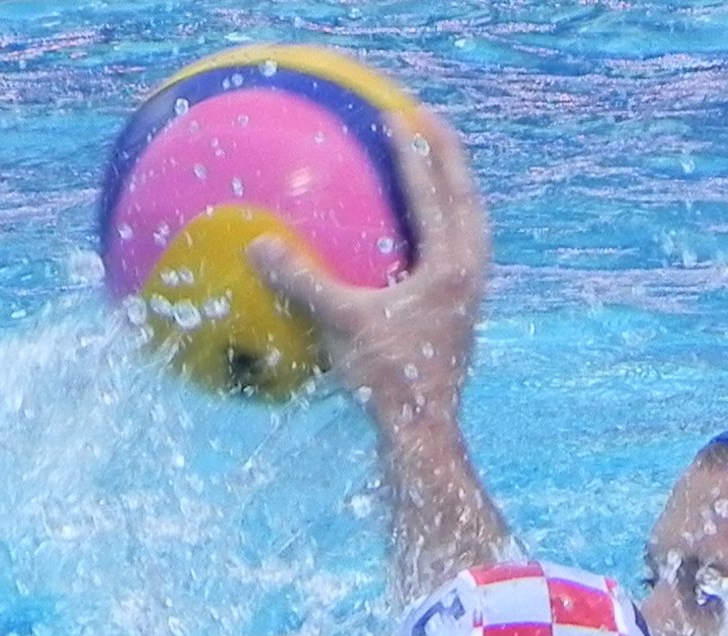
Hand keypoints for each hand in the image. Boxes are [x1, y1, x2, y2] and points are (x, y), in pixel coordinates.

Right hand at [247, 107, 488, 430]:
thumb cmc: (387, 379)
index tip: (399, 114)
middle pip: (466, 200)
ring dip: (453, 192)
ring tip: (434, 166)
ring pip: (470, 228)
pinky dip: (439, 232)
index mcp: (449, 269)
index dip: (415, 152)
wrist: (422, 430)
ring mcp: (470, 297)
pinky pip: (456, 256)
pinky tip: (413, 234)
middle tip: (430, 120)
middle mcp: (469, 277)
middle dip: (449, 157)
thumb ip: (302, 281)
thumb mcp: (340, 324)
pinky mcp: (462, 316)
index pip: (433, 195)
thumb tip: (257, 245)